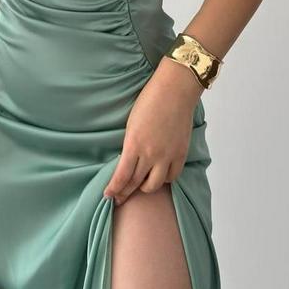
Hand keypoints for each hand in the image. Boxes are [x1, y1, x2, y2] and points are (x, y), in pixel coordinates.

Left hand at [103, 60, 202, 204]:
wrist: (175, 90)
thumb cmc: (150, 100)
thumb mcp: (131, 123)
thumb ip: (130, 145)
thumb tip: (127, 162)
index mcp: (134, 143)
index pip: (122, 175)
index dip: (114, 188)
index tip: (107, 195)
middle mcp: (151, 153)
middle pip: (136, 182)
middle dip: (125, 192)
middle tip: (119, 198)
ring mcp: (167, 155)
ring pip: (154, 184)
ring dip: (144, 188)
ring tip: (139, 188)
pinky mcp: (181, 153)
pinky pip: (172, 176)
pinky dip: (164, 179)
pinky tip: (159, 176)